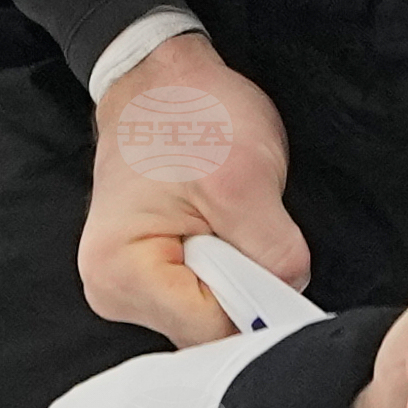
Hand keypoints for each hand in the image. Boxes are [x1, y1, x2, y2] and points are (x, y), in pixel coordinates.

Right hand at [81, 31, 312, 342]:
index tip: (275, 261)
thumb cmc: (188, 112)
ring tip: (235, 221)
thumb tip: (293, 297)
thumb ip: (273, 252)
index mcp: (120, 275)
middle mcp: (114, 292)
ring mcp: (133, 287)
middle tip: (250, 228)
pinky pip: (209, 293)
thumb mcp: (244, 178)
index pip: (210, 331)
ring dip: (240, 273)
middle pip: (209, 328)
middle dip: (247, 286)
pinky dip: (231, 266)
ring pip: (214, 312)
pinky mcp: (156, 275)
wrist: (162, 77)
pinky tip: (227, 229)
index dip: (257, 304)